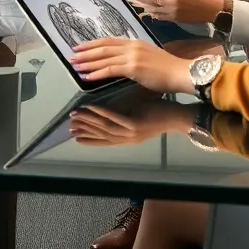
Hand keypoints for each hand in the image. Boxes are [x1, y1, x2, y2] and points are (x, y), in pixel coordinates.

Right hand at [68, 99, 197, 146]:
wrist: (180, 116)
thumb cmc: (161, 112)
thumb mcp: (139, 114)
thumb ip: (125, 114)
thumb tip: (111, 107)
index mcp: (129, 136)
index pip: (105, 140)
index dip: (89, 139)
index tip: (75, 136)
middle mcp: (128, 138)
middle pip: (101, 136)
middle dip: (84, 131)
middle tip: (69, 126)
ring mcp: (132, 132)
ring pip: (105, 129)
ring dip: (89, 122)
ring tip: (76, 115)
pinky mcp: (136, 124)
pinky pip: (115, 119)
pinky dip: (101, 114)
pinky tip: (91, 107)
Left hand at [69, 37, 194, 93]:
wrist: (182, 73)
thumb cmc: (169, 70)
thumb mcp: (149, 58)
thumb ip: (135, 58)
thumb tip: (123, 63)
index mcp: (135, 42)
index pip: (109, 41)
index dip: (93, 43)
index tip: (81, 46)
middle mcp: (132, 46)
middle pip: (103, 47)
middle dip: (86, 51)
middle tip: (72, 55)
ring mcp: (132, 56)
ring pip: (103, 58)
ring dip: (87, 62)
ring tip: (75, 66)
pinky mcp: (133, 67)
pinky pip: (110, 70)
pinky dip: (96, 73)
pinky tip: (87, 77)